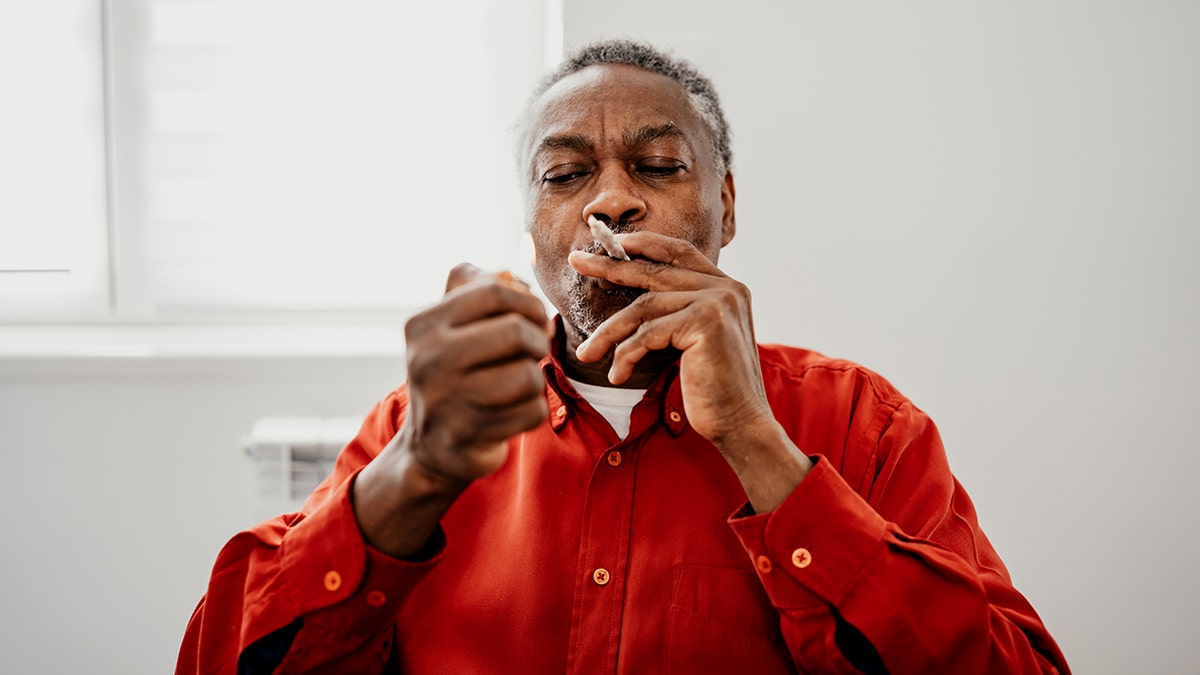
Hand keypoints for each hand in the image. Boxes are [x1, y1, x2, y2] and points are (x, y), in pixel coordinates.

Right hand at [401, 263, 550, 485]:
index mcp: (423, 325)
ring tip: (520, 384)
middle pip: (516, 332)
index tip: (535, 320)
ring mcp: (445, 401)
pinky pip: (531, 412)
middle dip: (538, 341)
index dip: (529, 303)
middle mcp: (427, 360)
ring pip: (528, 375)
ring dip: (535, 379)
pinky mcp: (467, 437)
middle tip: (533, 353)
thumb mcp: (449, 326)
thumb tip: (508, 274)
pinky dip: (532, 411)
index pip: (494, 291)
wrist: (430, 447)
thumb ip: (473, 288)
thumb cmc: (453, 373)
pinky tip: (513, 412)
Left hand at [570, 232, 770, 444]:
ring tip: (586, 354)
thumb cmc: (713, 389)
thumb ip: (677, 313)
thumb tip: (637, 298)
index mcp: (726, 287)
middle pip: (655, 271)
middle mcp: (726, 288)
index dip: (643, 243)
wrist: (741, 424)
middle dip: (610, 266)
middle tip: (575, 261)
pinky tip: (617, 376)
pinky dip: (625, 355)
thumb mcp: (694, 341)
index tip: (610, 243)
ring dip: (609, 333)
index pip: (678, 252)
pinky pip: (647, 334)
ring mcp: (718, 302)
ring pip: (643, 307)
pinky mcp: (706, 323)